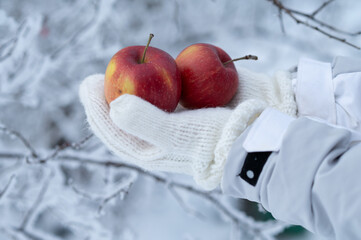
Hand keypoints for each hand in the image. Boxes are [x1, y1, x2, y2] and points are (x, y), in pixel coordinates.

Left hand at [79, 68, 295, 189]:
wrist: (255, 129)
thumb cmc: (215, 138)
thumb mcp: (178, 135)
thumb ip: (145, 123)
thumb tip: (114, 108)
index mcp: (153, 150)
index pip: (116, 134)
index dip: (97, 111)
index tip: (87, 86)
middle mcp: (160, 134)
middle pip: (126, 116)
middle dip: (107, 98)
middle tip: (92, 78)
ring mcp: (173, 117)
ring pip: (143, 101)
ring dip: (128, 87)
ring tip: (112, 70)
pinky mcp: (188, 102)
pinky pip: (164, 89)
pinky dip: (153, 78)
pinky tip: (145, 68)